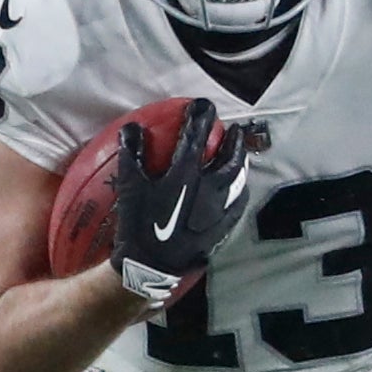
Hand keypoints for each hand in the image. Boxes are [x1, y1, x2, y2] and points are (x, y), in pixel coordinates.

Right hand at [113, 97, 250, 305]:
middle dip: (233, 140)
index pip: (197, 136)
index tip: (203, 105)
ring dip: (240, 162)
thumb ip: (132, 155)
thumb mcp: (129, 188)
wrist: (152, 265)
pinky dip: (240, 191)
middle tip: (234, 129)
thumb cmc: (138, 225)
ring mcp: (219, 208)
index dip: (200, 117)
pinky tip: (239, 190)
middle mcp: (209, 187)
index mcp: (185, 173)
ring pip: (239, 179)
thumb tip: (132, 128)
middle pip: (229, 156)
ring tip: (241, 155)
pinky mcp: (223, 227)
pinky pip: (238, 204)